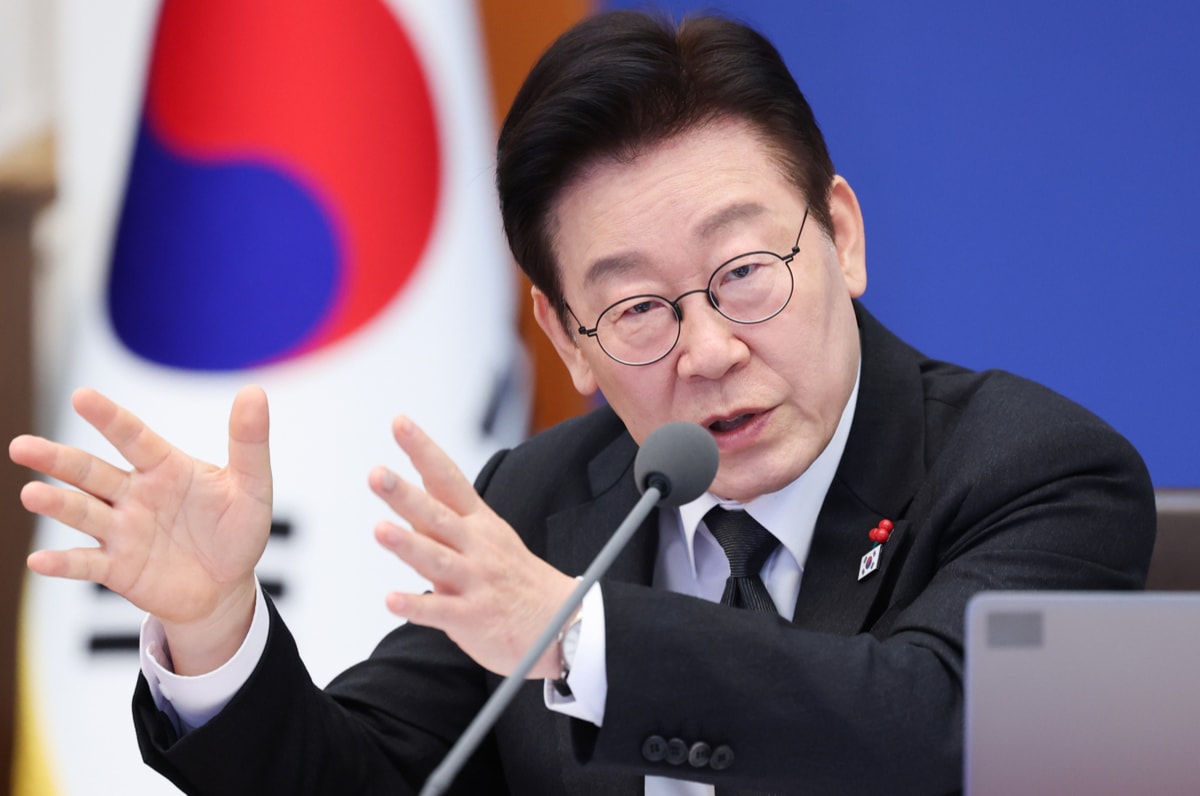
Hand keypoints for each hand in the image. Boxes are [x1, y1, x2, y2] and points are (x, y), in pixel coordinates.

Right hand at [9, 386, 272, 673]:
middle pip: (90, 472)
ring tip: (32, 494)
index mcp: (165, 468)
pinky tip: (39, 561)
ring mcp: (122, 531)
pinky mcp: (117, 569)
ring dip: (57, 504)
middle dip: (57, 459)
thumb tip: (254, 392)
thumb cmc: (237, 530)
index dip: (109, 418)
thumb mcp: (252, 486)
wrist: (227, 587)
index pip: (134, 437)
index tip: (81, 396)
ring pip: (82, 512)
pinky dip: (64, 563)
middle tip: (22, 446)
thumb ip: (249, 442)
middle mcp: (134, 495)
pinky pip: (86, 564)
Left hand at [370, 415, 576, 678]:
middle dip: (405, 494)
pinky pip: (441, 611)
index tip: (399, 422)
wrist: (563, 622)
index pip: (448, 478)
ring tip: (380, 530)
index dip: (423, 450)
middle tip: (376, 474)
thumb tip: (408, 491)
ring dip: (409, 545)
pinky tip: (391, 600)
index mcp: (479, 523)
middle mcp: (476, 546)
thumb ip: (445, 517)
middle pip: (436, 516)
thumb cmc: (514, 576)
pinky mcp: (473, 617)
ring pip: (437, 560)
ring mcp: (475, 581)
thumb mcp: (487, 536)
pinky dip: (416, 605)